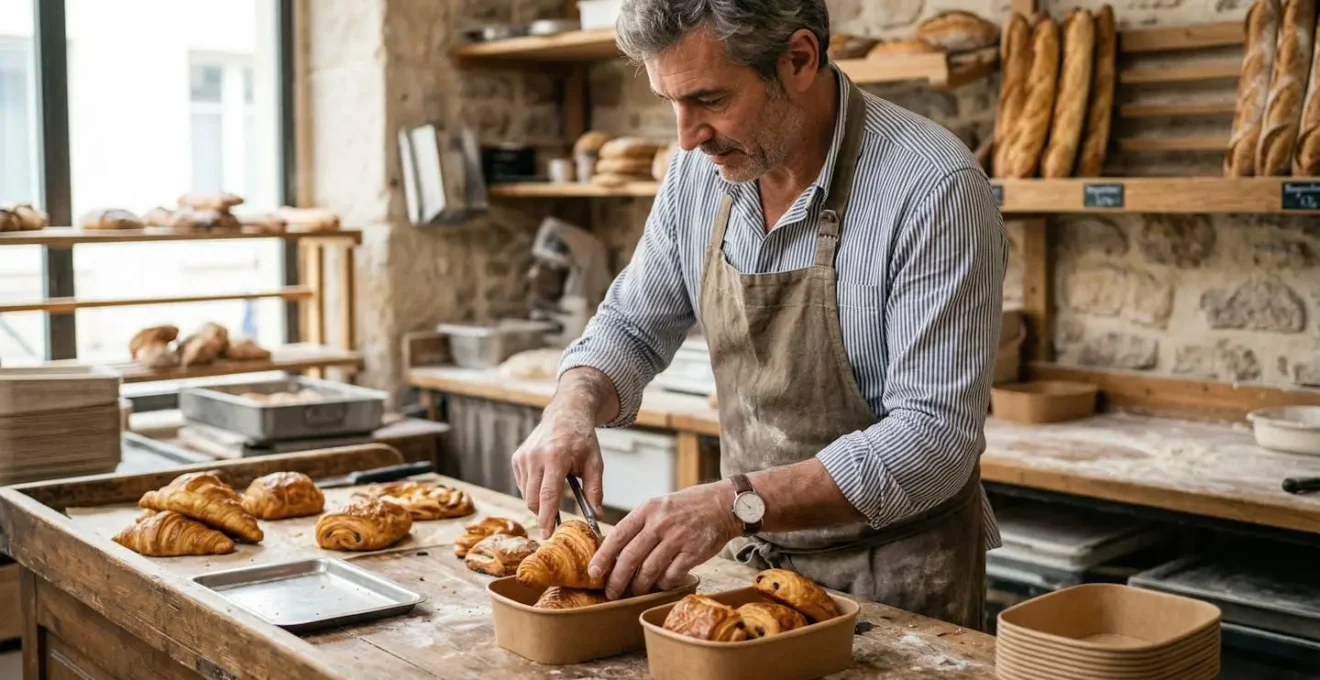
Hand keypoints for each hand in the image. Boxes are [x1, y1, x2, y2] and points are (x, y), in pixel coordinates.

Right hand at [512, 407, 603, 538]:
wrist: (565, 414)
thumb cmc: (582, 439)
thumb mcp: (595, 462)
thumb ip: (595, 489)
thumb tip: (596, 515)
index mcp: (556, 456)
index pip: (548, 494)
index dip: (547, 517)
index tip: (547, 534)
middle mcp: (535, 456)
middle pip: (533, 499)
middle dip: (542, 514)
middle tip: (555, 524)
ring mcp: (523, 457)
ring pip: (526, 494)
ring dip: (539, 501)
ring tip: (556, 490)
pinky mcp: (517, 458)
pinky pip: (522, 485)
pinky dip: (533, 490)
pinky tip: (546, 480)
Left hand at [588, 481, 740, 599]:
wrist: (724, 504)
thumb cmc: (688, 506)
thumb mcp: (660, 505)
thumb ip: (640, 524)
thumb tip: (615, 550)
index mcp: (648, 509)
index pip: (618, 535)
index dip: (603, 556)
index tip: (594, 571)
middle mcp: (660, 523)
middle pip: (630, 557)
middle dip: (617, 579)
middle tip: (611, 592)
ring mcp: (677, 538)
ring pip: (649, 570)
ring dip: (639, 586)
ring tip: (634, 592)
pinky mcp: (693, 552)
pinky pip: (671, 575)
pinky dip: (663, 584)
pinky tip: (660, 585)